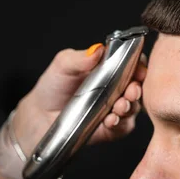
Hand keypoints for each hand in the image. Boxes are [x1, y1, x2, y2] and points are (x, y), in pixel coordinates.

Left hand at [11, 43, 146, 154]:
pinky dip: (119, 123)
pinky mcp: (112, 129)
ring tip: (119, 106)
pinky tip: (111, 120)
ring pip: (133, 108)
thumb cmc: (54, 86)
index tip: (139, 68)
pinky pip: (123, 127)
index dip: (139, 66)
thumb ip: (80, 58)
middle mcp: (118, 88)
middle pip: (138, 86)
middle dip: (137, 89)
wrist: (40, 114)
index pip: (133, 64)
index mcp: (111, 69)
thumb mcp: (63, 65)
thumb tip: (98, 49)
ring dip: (130, 107)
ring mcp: (116, 109)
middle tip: (132, 90)